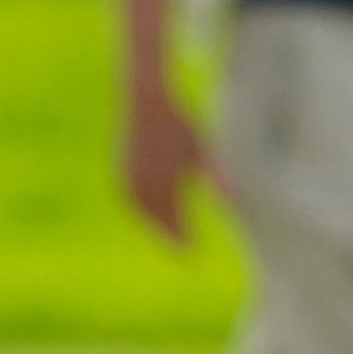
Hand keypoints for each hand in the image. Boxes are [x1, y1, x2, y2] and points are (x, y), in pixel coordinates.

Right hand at [122, 85, 217, 246]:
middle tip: (184, 252)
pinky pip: (133, 199)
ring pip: (143, 211)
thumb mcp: (202, 148)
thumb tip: (232, 200)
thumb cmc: (179, 121)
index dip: (184, 238)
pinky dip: (144, 210)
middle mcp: (141, 184)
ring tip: (169, 236)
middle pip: (157, 219)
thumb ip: (214, 175)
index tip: (195, 254)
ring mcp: (127, 178)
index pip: (174, 220)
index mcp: (162, 180)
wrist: (144, 99)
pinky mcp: (120, 171)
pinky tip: (153, 212)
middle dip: (170, 236)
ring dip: (156, 224)